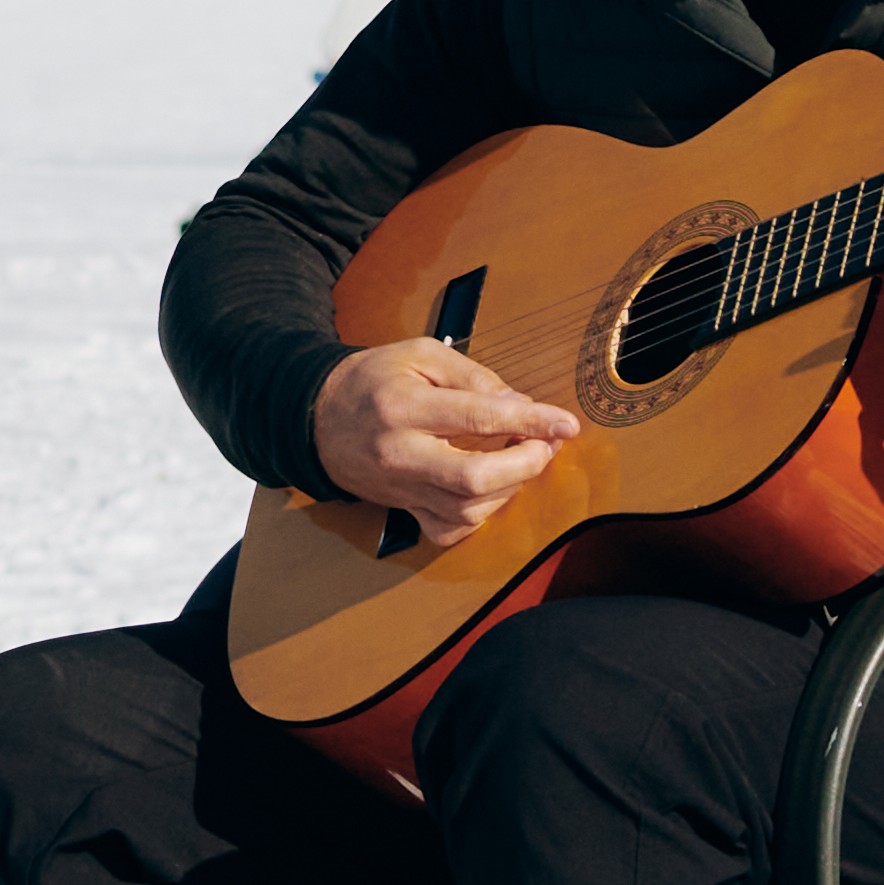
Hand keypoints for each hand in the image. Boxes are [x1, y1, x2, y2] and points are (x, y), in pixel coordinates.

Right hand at [311, 334, 582, 523]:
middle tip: (544, 444)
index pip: (479, 417)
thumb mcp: (419, 354)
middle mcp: (401, 453)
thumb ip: (472, 376)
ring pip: (468, 508)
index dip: (531, 421)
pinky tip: (489, 491)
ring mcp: (401, 488)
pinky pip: (449, 530)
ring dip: (510, 487)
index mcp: (404, 406)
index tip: (567, 423)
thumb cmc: (373, 380)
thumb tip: (518, 404)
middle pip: (474, 477)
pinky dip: (480, 517)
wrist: (317, 419)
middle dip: (525, 463)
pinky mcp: (402, 509)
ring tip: (521, 458)